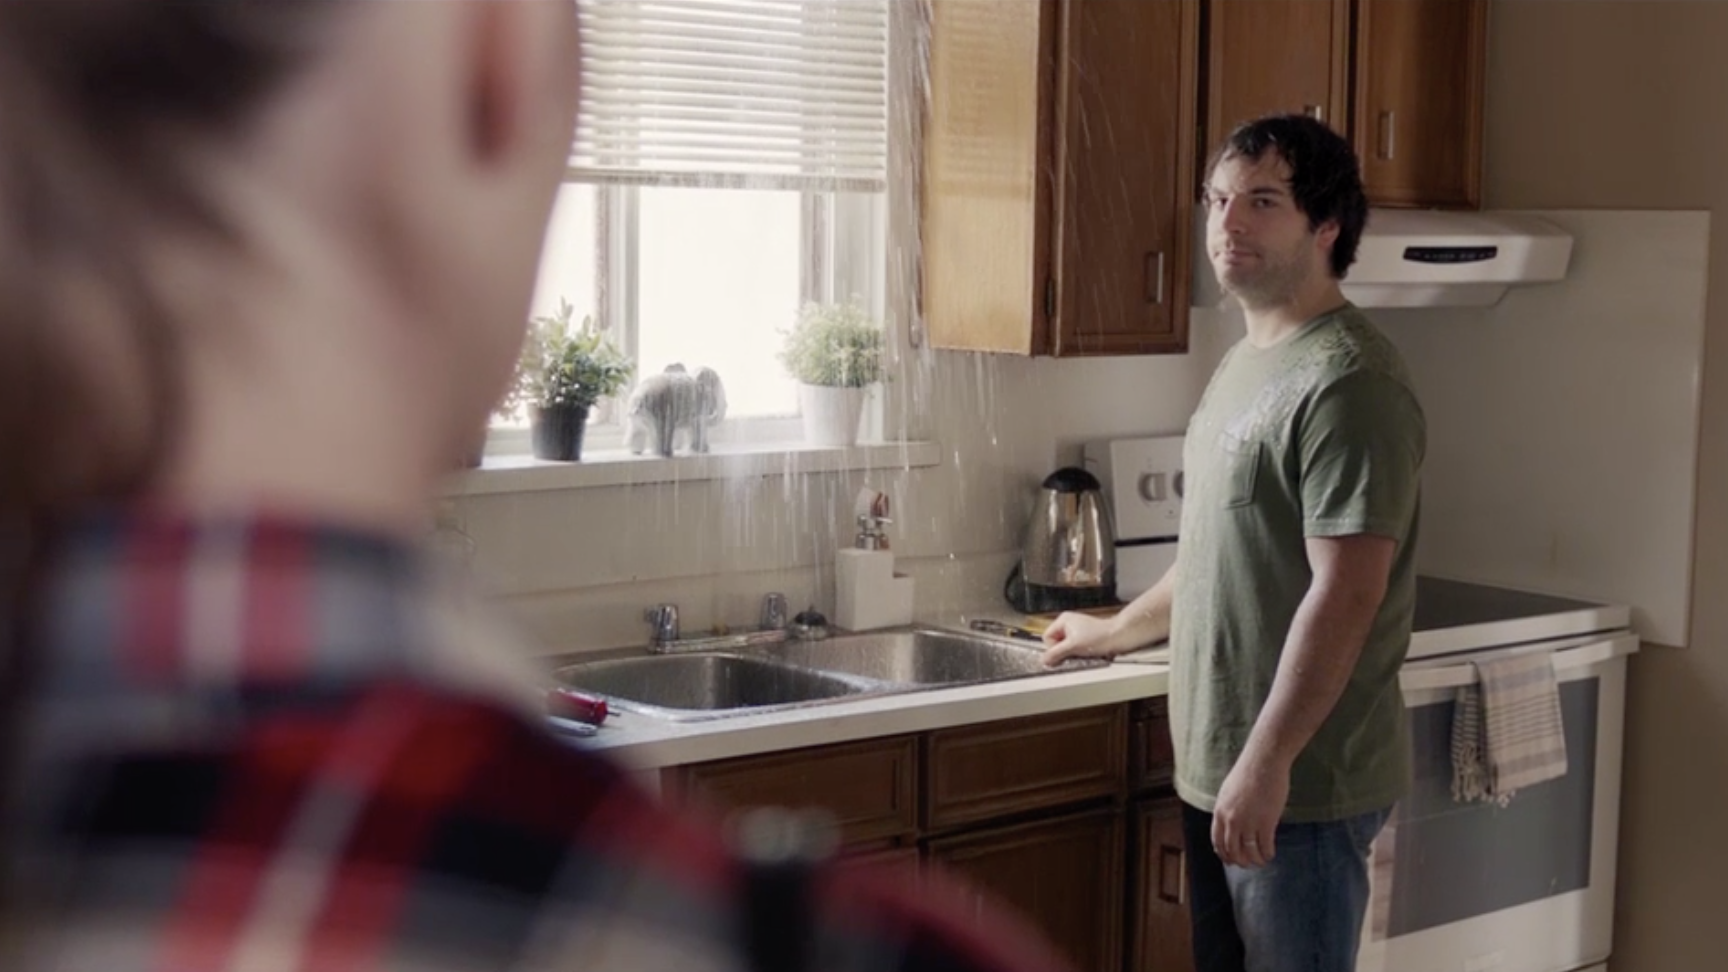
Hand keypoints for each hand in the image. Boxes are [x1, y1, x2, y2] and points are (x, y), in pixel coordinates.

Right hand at [1039, 612, 1123, 665]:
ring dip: (1072, 653)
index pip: (1047, 637)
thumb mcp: (1073, 646)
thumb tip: (1043, 660)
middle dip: (1063, 651)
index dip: (1053, 648)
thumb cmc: (1099, 636)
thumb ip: (1056, 653)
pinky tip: (1087, 653)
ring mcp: (1077, 631)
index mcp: (1063, 620)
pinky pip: (1075, 648)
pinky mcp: (1085, 638)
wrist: (1119, 637)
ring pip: (1065, 647)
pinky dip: (1079, 653)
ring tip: (1083, 652)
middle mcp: (1068, 624)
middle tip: (1074, 653)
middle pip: (1056, 643)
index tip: (1062, 654)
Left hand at [1210, 752, 1289, 868]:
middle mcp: (1231, 820)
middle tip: (1248, 864)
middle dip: (1240, 861)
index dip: (1224, 854)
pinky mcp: (1266, 822)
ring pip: (1249, 852)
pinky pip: (1265, 847)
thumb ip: (1227, 810)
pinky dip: (1267, 854)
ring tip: (1261, 861)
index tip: (1230, 860)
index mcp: (1219, 812)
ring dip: (1255, 861)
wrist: (1263, 762)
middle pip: (1232, 850)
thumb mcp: (1228, 792)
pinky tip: (1270, 855)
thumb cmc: (1248, 773)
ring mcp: (1248, 822)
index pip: (1217, 841)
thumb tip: (1230, 825)